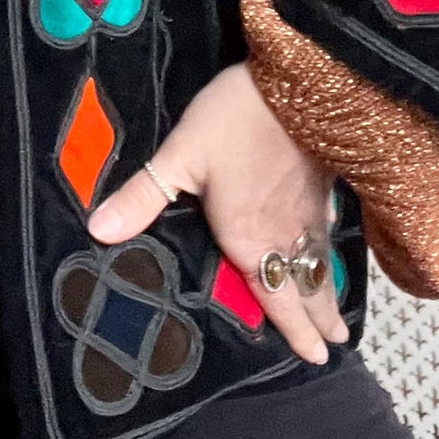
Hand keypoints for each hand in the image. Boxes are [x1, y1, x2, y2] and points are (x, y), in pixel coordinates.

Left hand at [85, 61, 348, 365]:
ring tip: (341, 321)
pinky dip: (330, 253)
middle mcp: (285, 234)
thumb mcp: (180, 155)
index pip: (275, 297)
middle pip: (307, 288)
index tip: (314, 357)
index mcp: (250, 238)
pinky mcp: (325, 185)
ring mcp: (311, 210)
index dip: (295, 329)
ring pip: (321, 263)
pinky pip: (329, 233)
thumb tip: (97, 232)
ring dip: (329, 293)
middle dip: (320, 320)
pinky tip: (329, 250)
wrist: (298, 80)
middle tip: (334, 347)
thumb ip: (142, 196)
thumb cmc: (234, 121)